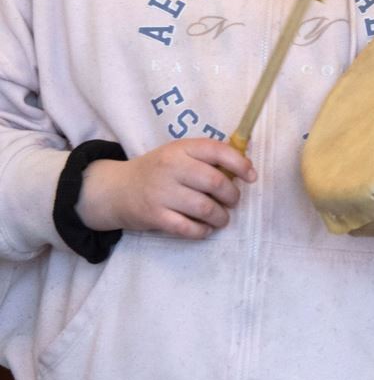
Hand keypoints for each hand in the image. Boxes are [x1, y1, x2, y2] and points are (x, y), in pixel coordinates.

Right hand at [77, 139, 254, 238]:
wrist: (116, 189)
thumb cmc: (157, 170)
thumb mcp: (178, 154)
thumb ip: (206, 158)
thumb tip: (244, 169)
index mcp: (181, 148)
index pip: (218, 151)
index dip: (241, 164)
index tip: (251, 177)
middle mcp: (172, 168)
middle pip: (216, 183)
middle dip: (232, 196)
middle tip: (232, 201)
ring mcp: (162, 192)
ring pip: (205, 208)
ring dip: (220, 216)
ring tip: (221, 217)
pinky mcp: (154, 216)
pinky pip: (187, 228)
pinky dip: (202, 231)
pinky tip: (205, 229)